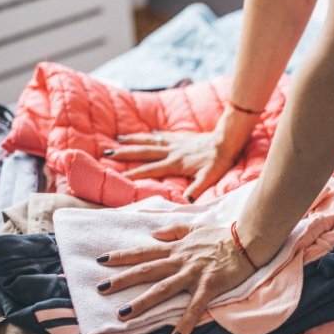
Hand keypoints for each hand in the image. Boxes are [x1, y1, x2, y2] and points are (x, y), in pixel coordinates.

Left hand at [95, 222, 258, 333]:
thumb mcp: (195, 228)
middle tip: (100, 289)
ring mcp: (194, 273)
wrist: (249, 239)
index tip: (102, 260)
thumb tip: (154, 233)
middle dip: (122, 279)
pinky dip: (185, 322)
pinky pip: (195, 306)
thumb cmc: (223, 236)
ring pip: (163, 288)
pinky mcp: (210, 284)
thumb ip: (174, 231)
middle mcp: (181, 260)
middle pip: (147, 270)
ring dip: (142, 302)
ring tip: (123, 314)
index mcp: (176, 248)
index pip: (145, 252)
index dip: (123, 256)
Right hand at [106, 130, 238, 201]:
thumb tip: (185, 202)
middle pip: (144, 151)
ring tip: (118, 138)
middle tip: (107, 152)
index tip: (118, 175)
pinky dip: (154, 133)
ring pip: (150, 139)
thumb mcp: (208, 178)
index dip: (134, 173)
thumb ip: (196, 189)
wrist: (227, 140)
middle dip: (125, 152)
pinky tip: (148, 131)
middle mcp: (171, 151)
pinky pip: (164, 134)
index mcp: (175, 163)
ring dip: (134, 139)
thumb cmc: (218, 161)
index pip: (150, 169)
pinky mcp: (182, 136)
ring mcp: (176, 142)